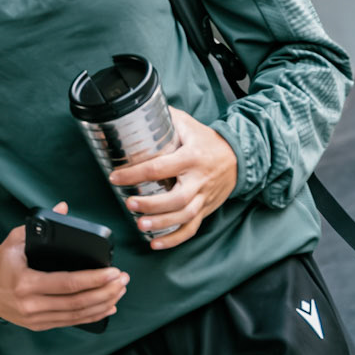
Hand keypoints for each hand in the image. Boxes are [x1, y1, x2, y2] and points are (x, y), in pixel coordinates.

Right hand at [0, 210, 129, 330]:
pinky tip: (108, 306)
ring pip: (77, 314)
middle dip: (105, 291)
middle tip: (123, 280)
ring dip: (103, 303)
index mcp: (26, 283)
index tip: (113, 271)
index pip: (67, 283)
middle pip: (77, 302)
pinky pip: (72, 322)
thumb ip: (39, 224)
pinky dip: (93, 315)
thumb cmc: (2, 264)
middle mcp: (32, 305)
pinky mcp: (41, 325)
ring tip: (120, 291)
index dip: (94, 279)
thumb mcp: (14, 241)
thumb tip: (63, 207)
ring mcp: (37, 318)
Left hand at [110, 108, 237, 250]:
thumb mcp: (187, 124)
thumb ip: (164, 119)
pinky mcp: (206, 209)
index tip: (116, 176)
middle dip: (152, 204)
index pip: (161, 167)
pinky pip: (191, 228)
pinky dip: (174, 239)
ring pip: (185, 215)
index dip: (136, 173)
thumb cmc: (207, 140)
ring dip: (162, 224)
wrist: (238, 156)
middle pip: (177, 198)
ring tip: (141, 225)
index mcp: (192, 157)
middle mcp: (199, 179)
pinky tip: (156, 243)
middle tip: (130, 204)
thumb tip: (134, 111)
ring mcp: (204, 196)